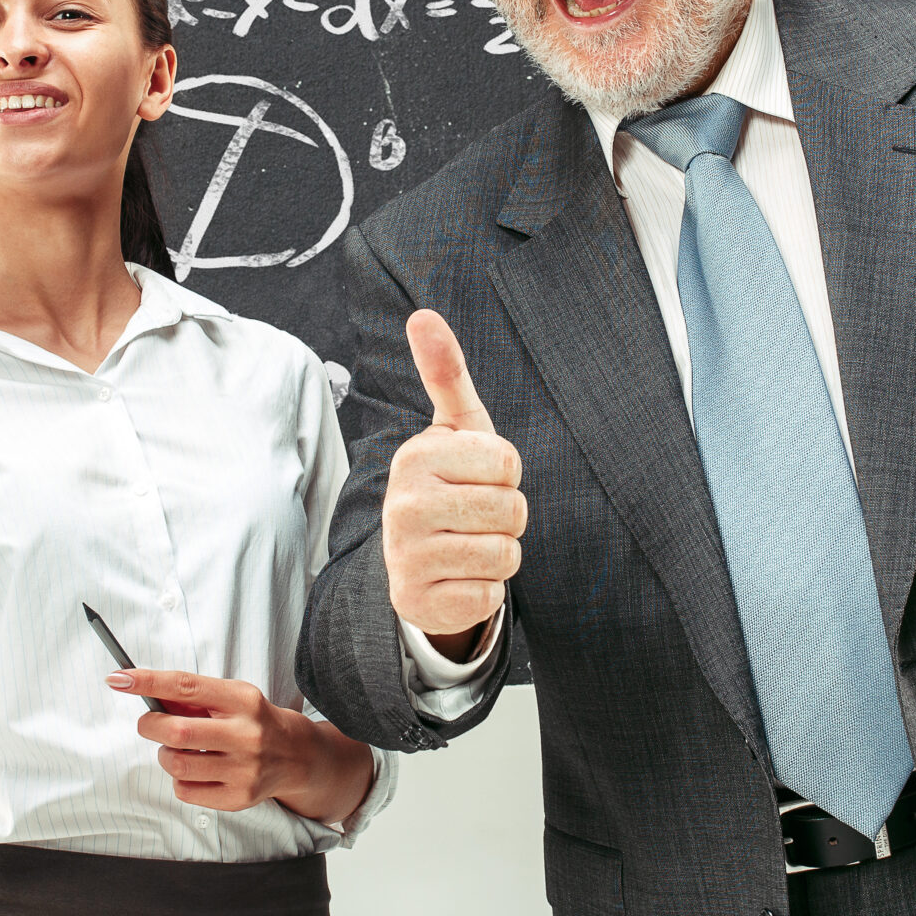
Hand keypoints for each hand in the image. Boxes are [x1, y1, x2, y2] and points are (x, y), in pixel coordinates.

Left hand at [109, 670, 375, 825]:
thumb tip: (146, 692)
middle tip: (148, 725)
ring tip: (177, 750)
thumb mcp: (231, 697)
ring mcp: (245, 769)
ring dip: (165, 756)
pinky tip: (196, 771)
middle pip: (176, 731)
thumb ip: (193, 697)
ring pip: (177, 764)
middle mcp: (246, 734)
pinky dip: (180, 780)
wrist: (298, 756)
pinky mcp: (239, 797)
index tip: (119, 678)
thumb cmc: (253, 721)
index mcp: (242, 699)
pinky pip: (185, 791)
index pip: (186, 686)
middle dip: (149, 726)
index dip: (148, 681)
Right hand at [382, 310, 525, 653]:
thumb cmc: (449, 483)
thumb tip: (422, 314)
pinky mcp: (418, 601)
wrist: (415, 560)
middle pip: (512, 510)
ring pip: (506, 554)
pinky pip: (491, 596)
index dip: (506, 474)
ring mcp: (406, 556)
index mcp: (416, 456)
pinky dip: (485, 590)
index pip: (509, 464)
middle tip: (474, 516)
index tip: (477, 477)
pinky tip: (457, 577)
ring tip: (467, 544)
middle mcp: (403, 504)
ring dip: (499, 554)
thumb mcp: (455, 429)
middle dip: (507, 516)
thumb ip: (446, 372)